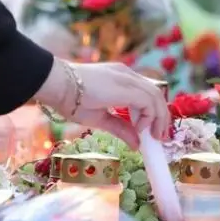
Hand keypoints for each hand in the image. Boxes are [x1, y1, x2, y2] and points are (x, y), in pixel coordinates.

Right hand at [34, 59, 169, 148]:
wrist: (57, 86)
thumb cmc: (71, 99)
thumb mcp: (100, 118)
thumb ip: (120, 128)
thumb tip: (137, 144)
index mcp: (121, 79)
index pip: (147, 93)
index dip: (154, 112)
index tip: (153, 131)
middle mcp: (127, 75)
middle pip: (156, 95)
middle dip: (162, 117)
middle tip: (160, 138)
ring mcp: (127, 78)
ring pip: (155, 97)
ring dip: (159, 119)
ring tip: (154, 137)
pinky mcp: (127, 86)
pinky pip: (148, 101)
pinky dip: (149, 116)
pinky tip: (139, 128)